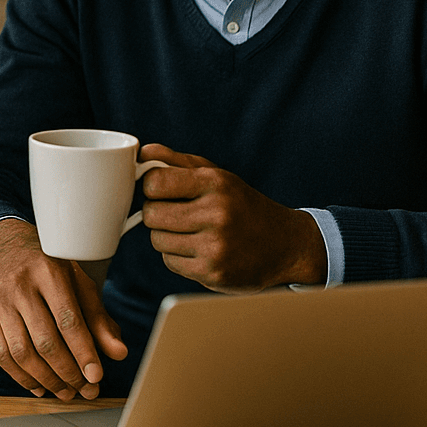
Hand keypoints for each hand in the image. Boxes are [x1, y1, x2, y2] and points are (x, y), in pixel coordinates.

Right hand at [0, 218, 126, 400]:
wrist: (6, 249)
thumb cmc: (50, 270)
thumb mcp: (79, 284)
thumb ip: (98, 319)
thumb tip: (118, 353)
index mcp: (49, 272)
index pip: (68, 319)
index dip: (83, 352)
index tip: (96, 377)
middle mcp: (20, 285)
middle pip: (45, 340)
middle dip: (68, 372)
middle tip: (84, 390)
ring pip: (21, 352)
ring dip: (46, 380)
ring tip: (65, 391)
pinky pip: (1, 355)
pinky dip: (21, 377)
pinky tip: (39, 386)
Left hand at [137, 144, 325, 292]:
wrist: (285, 245)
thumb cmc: (242, 204)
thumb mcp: (216, 175)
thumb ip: (176, 161)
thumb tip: (140, 152)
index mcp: (216, 183)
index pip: (155, 182)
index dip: (152, 186)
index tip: (162, 189)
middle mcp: (217, 214)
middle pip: (152, 214)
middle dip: (157, 213)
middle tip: (176, 212)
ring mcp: (215, 247)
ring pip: (157, 240)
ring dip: (166, 236)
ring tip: (190, 231)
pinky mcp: (212, 273)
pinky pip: (169, 262)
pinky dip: (177, 256)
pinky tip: (198, 249)